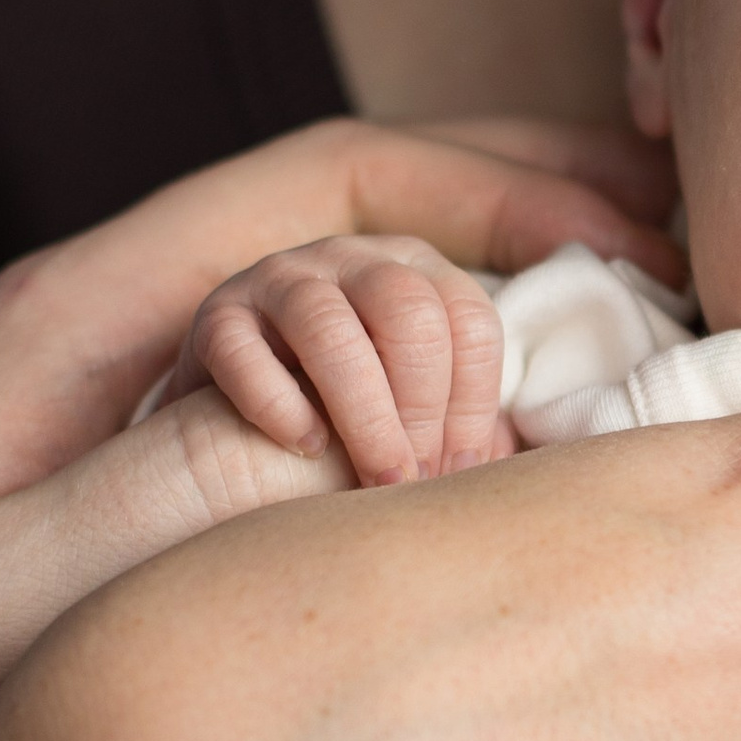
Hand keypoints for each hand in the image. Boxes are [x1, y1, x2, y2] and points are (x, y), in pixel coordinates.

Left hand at [0, 121, 670, 740]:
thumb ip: (153, 500)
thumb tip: (355, 423)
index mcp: (77, 315)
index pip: (320, 178)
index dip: (488, 176)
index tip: (625, 214)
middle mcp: (124, 339)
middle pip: (363, 222)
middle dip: (525, 222)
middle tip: (680, 263)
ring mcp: (148, 418)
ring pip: (361, 323)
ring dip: (496, 331)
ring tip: (638, 369)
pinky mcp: (164, 502)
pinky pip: (337, 428)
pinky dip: (448, 428)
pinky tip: (531, 481)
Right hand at [168, 234, 520, 483]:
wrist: (229, 421)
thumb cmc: (348, 419)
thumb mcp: (416, 402)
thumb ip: (464, 419)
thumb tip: (524, 462)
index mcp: (416, 270)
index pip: (470, 319)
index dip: (476, 402)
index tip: (463, 473)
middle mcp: (351, 258)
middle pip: (408, 312)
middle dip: (423, 407)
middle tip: (418, 482)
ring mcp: (279, 278)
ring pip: (329, 327)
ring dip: (363, 414)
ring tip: (376, 481)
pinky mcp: (215, 315)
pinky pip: (245, 351)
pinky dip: (279, 404)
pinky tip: (304, 448)